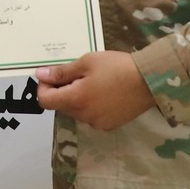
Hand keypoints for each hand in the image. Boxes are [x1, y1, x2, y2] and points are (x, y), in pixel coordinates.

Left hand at [35, 51, 155, 130]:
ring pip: (77, 111)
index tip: (52, 75)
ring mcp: (97, 123)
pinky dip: (91, 106)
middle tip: (76, 74)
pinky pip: (91, 116)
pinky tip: (104, 93)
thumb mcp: (87, 63)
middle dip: (61, 91)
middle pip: (61, 106)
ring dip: (77, 98)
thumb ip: (62, 72)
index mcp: (76, 100)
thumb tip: (40, 75)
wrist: (150, 80)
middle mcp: (84, 116)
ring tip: (93, 82)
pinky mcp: (110, 126)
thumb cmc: (117, 67)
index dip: (43, 87)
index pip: (45, 101)